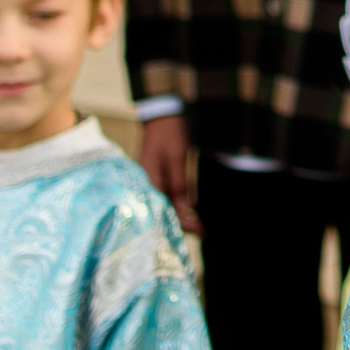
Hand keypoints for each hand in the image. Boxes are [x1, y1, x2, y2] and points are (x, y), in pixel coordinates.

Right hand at [140, 114, 200, 232]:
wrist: (162, 117)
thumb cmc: (169, 135)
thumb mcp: (177, 159)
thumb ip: (179, 185)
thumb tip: (185, 211)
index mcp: (147, 181)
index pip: (164, 210)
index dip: (183, 222)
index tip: (200, 231)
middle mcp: (146, 184)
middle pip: (163, 211)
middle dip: (183, 223)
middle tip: (204, 232)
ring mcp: (150, 181)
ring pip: (165, 205)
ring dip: (181, 215)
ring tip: (200, 226)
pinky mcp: (156, 178)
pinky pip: (166, 196)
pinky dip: (178, 204)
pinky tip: (189, 210)